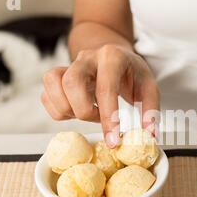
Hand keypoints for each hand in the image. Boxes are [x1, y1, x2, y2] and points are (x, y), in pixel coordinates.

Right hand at [41, 45, 159, 147]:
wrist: (114, 54)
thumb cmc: (131, 73)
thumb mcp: (148, 87)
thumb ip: (151, 110)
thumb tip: (148, 135)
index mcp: (113, 57)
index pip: (106, 89)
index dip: (108, 119)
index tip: (113, 141)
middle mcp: (87, 57)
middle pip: (72, 83)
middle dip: (84, 111)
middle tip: (99, 118)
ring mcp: (69, 64)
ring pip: (54, 84)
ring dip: (69, 109)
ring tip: (88, 111)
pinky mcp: (57, 75)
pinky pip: (46, 95)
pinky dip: (58, 110)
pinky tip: (76, 110)